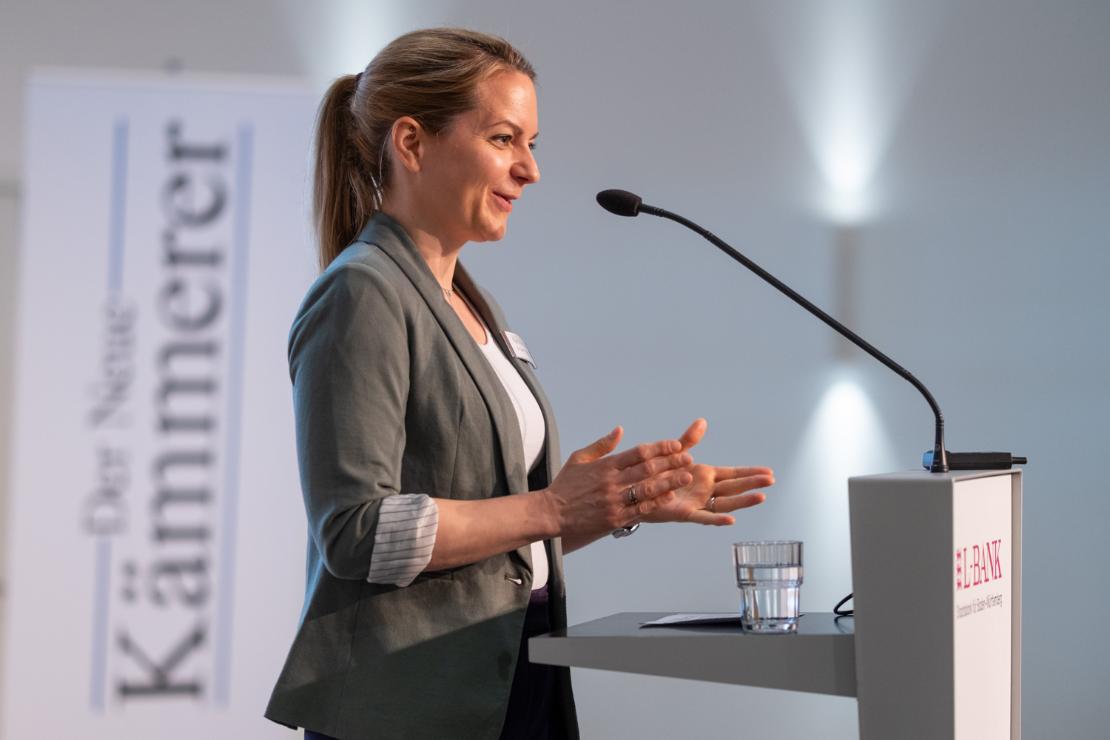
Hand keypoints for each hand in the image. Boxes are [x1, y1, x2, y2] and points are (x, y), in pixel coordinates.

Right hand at [543, 426, 693, 539]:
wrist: (551, 512)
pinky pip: (640, 509)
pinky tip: (670, 497)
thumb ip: (602, 445)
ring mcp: (614, 501)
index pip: (639, 452)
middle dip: (671, 462)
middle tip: (688, 458)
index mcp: (605, 465)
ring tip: (687, 476)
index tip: (676, 445)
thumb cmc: (565, 485)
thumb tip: (620, 430)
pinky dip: (656, 502)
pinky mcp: (614, 518)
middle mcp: (612, 481)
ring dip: (669, 482)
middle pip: (647, 469)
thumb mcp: (579, 458)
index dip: (660, 448)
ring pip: (648, 489)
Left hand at [639, 419, 772, 524]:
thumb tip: (702, 421)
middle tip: (772, 480)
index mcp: (705, 475)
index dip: (750, 472)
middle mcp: (704, 490)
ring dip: (743, 501)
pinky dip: (717, 519)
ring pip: (725, 503)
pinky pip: (704, 517)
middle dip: (752, 483)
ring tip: (761, 497)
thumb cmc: (655, 473)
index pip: (733, 474)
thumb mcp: (674, 453)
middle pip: (734, 487)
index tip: (768, 472)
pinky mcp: (685, 513)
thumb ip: (689, 440)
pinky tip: (731, 520)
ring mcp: (697, 502)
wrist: (635, 491)